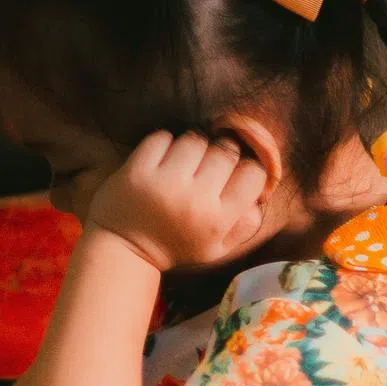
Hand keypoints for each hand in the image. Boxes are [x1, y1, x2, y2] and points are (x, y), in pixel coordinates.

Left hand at [86, 132, 267, 270]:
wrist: (123, 248)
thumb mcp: (216, 249)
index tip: (232, 174)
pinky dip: (163, 143)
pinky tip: (160, 160)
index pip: (254, 174)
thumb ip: (244, 224)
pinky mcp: (137, 170)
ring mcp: (164, 183)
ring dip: (191, 146)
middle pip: (226, 151)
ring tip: (182, 163)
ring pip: (195, 139)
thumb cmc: (175, 245)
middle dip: (219, 154)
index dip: (246, 169)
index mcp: (218, 221)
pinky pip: (162, 136)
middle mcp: (195, 200)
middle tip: (205, 166)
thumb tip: (263, 193)